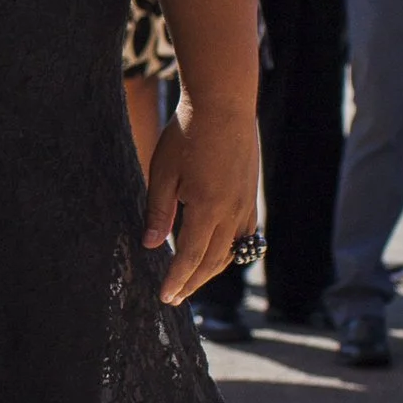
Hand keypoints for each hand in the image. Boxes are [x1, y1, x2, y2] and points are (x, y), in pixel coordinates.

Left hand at [142, 97, 259, 305]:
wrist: (223, 104)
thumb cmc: (187, 133)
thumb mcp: (162, 172)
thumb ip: (158, 211)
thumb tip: (151, 245)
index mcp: (207, 208)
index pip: (190, 257)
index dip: (177, 280)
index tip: (165, 298)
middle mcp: (232, 212)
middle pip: (213, 261)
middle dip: (192, 282)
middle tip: (175, 297)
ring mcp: (246, 204)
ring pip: (232, 251)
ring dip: (211, 270)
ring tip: (192, 281)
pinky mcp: (251, 195)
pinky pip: (244, 235)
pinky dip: (230, 251)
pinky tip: (217, 254)